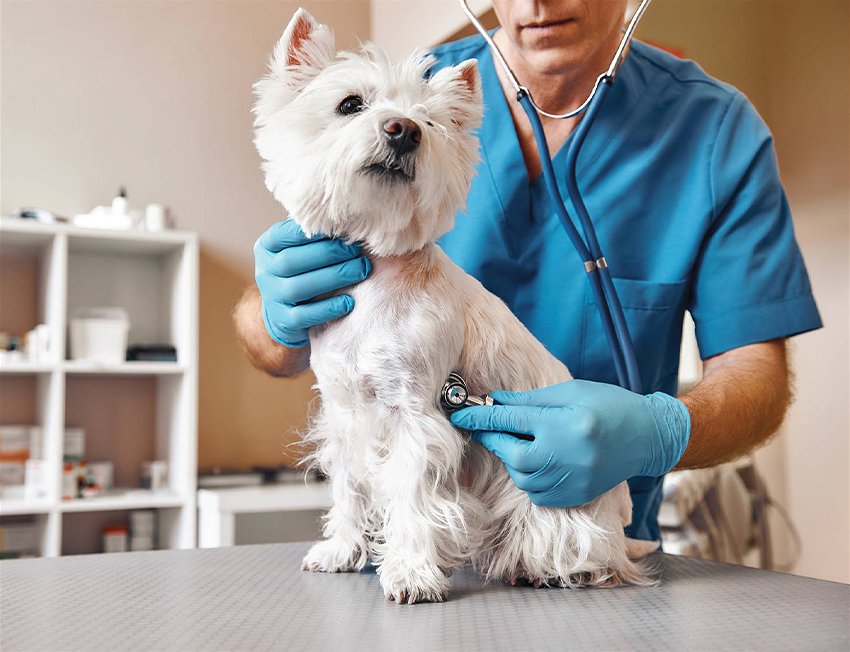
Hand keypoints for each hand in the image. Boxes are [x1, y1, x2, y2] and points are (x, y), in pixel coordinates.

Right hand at [254, 219, 370, 347]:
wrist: (285, 313)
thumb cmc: (302, 272)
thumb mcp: (301, 250)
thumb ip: (315, 236)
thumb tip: (350, 221)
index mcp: (267, 247)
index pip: (285, 234)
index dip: (313, 232)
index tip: (342, 230)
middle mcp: (265, 271)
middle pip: (291, 261)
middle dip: (328, 254)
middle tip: (356, 253)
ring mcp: (271, 297)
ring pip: (298, 288)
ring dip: (332, 278)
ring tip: (360, 271)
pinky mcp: (283, 321)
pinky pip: (303, 315)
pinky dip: (327, 308)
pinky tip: (348, 302)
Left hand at [449, 380, 689, 507]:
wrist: (647, 436)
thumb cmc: (608, 404)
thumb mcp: (569, 391)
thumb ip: (530, 400)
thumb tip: (493, 401)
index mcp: (564, 424)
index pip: (511, 421)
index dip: (481, 416)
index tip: (459, 414)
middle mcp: (567, 456)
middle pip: (513, 454)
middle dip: (497, 440)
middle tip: (492, 427)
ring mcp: (572, 480)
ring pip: (522, 477)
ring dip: (513, 459)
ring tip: (521, 442)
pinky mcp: (576, 496)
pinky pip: (538, 494)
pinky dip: (529, 478)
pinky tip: (538, 461)